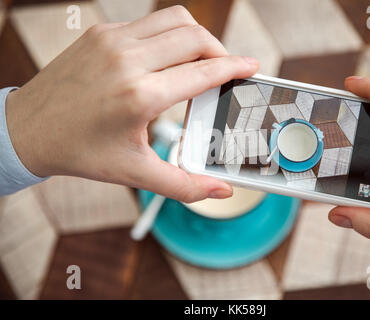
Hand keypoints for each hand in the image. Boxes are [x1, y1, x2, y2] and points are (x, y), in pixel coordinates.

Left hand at [5, 6, 258, 201]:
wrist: (29, 130)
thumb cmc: (81, 152)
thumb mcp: (135, 173)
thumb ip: (184, 185)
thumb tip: (221, 191)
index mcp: (140, 96)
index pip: (203, 72)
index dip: (234, 67)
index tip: (251, 66)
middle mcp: (127, 60)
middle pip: (195, 37)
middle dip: (220, 51)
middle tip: (225, 69)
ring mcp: (112, 41)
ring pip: (175, 20)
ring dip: (196, 37)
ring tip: (200, 60)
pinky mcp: (101, 33)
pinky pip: (149, 23)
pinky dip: (168, 36)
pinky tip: (167, 58)